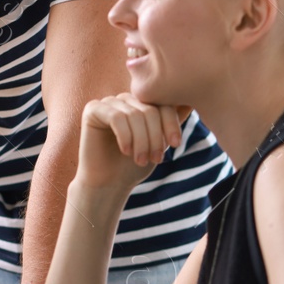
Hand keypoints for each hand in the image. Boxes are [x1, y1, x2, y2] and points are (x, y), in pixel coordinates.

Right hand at [75, 93, 190, 192]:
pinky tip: (126, 151)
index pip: (163, 103)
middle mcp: (125, 99)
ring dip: (142, 141)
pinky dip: (125, 136)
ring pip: (135, 115)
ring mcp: (108, 102)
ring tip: (141, 160)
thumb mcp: (159, 143)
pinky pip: (116, 117)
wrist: (108, 184)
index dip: (171, 123)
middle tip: (156, 159)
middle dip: (156, 137)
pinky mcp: (93, 110)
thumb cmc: (134, 165)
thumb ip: (171, 122)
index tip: (175, 145)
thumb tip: (191, 102)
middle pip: (150, 109)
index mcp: (142, 104)